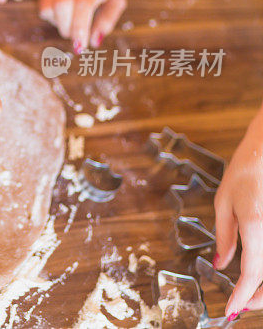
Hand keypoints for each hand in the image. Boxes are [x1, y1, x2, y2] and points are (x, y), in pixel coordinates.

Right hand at [38, 0, 125, 51]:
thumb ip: (107, 20)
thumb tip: (93, 42)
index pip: (83, 4)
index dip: (80, 27)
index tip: (81, 46)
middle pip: (61, 5)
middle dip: (67, 28)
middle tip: (75, 35)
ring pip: (47, 8)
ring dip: (58, 23)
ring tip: (70, 20)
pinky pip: (42, 5)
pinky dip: (51, 16)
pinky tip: (63, 11)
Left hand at [214, 105, 262, 318]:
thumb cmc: (248, 168)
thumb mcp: (225, 201)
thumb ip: (224, 236)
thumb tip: (221, 264)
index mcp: (257, 224)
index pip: (254, 273)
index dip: (242, 296)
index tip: (232, 311)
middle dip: (259, 298)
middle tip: (241, 304)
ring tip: (251, 291)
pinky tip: (260, 272)